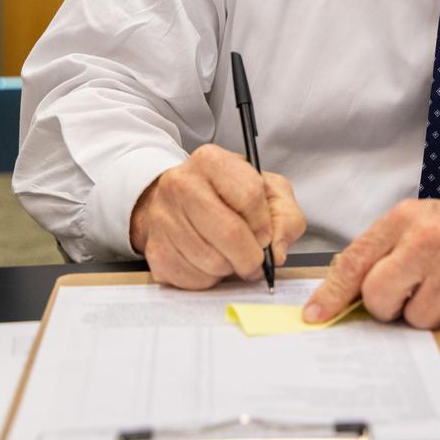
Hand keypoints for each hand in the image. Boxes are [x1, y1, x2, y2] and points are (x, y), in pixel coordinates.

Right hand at [129, 144, 305, 289]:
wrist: (182, 201)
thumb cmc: (230, 195)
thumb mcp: (269, 191)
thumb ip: (285, 217)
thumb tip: (277, 252)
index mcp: (211, 161)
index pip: (249, 195)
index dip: (264, 223)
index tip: (265, 234)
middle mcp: (181, 184)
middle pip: (229, 232)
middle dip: (250, 256)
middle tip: (255, 260)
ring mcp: (163, 217)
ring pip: (211, 261)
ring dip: (230, 268)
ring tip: (229, 256)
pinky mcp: (154, 249)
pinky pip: (192, 278)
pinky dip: (209, 279)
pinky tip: (209, 262)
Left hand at [303, 194, 439, 334]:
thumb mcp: (419, 222)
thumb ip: (380, 252)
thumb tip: (338, 294)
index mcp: (407, 219)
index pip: (355, 261)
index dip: (331, 294)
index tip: (316, 316)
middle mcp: (432, 240)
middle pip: (379, 299)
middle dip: (388, 306)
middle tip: (410, 293)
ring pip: (416, 320)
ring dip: (429, 313)